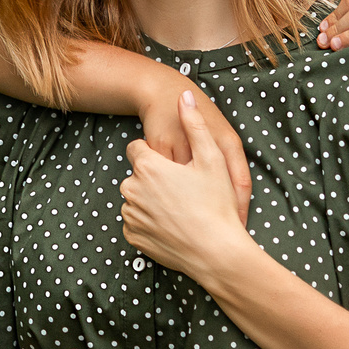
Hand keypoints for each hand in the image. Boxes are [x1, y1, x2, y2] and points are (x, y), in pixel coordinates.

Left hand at [121, 91, 255, 285]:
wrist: (217, 253)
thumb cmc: (216, 204)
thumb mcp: (212, 158)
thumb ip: (194, 124)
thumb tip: (184, 95)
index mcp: (147, 167)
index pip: (137, 149)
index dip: (156, 154)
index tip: (174, 165)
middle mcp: (132, 190)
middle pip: (137, 175)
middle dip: (155, 179)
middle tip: (183, 190)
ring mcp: (130, 215)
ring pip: (137, 199)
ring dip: (152, 200)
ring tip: (181, 209)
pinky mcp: (133, 237)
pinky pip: (138, 223)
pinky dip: (151, 222)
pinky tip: (174, 225)